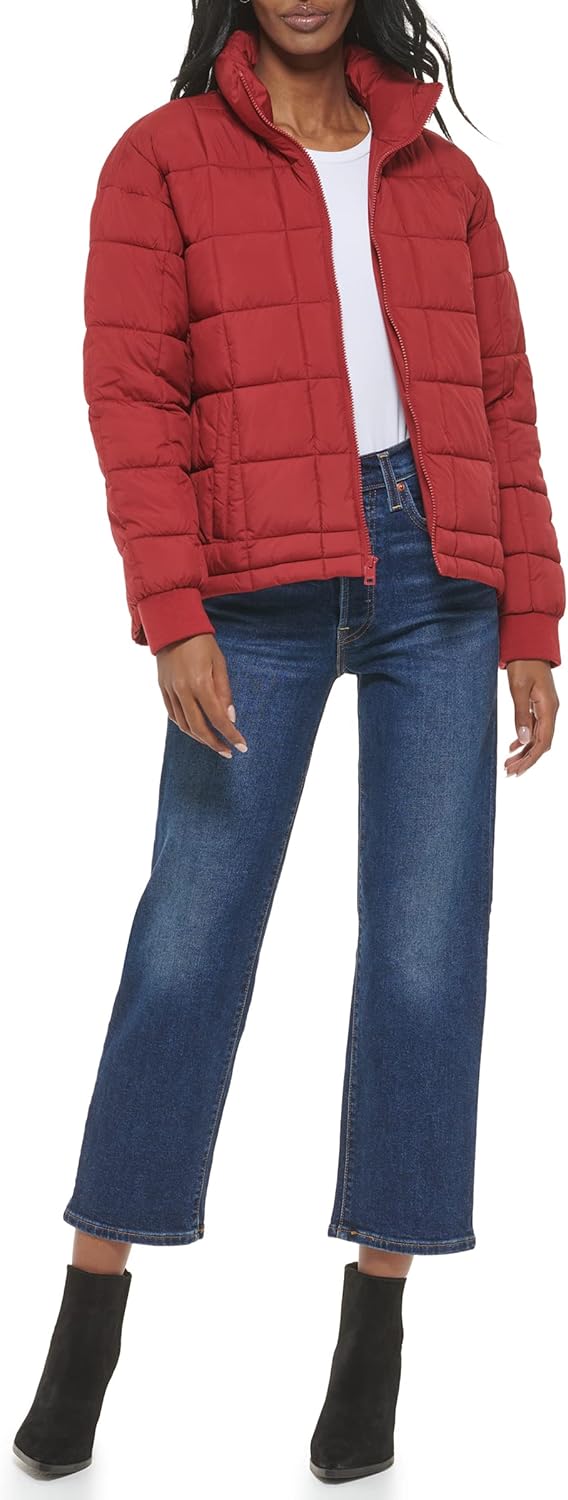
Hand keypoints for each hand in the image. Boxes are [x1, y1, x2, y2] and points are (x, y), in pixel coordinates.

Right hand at [157, 635, 247, 758]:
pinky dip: (185, 726)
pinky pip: (173, 715)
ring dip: (200, 738)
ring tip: (214, 743)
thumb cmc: (201, 642)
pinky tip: (196, 730)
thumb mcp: (219, 663)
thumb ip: (224, 692)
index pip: (218, 718)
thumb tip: (230, 718)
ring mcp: (170, 691)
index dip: (231, 734)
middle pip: (199, 728)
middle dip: (215, 743)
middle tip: (228, 752)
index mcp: (200, 683)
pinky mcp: (162, 689)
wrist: (173, 625)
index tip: (241, 746)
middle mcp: (182, 690)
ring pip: (184, 725)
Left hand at [505, 660, 559, 776]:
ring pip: (538, 737)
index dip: (531, 759)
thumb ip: (521, 714)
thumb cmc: (523, 663)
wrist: (529, 644)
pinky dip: (525, 739)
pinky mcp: (539, 705)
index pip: (543, 742)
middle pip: (541, 743)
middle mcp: (550, 711)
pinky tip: (514, 747)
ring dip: (525, 751)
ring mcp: (546, 708)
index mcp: (548, 708)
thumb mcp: (519, 689)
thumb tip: (523, 740)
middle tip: (509, 771)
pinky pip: (535, 727)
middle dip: (526, 759)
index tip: (517, 770)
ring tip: (509, 763)